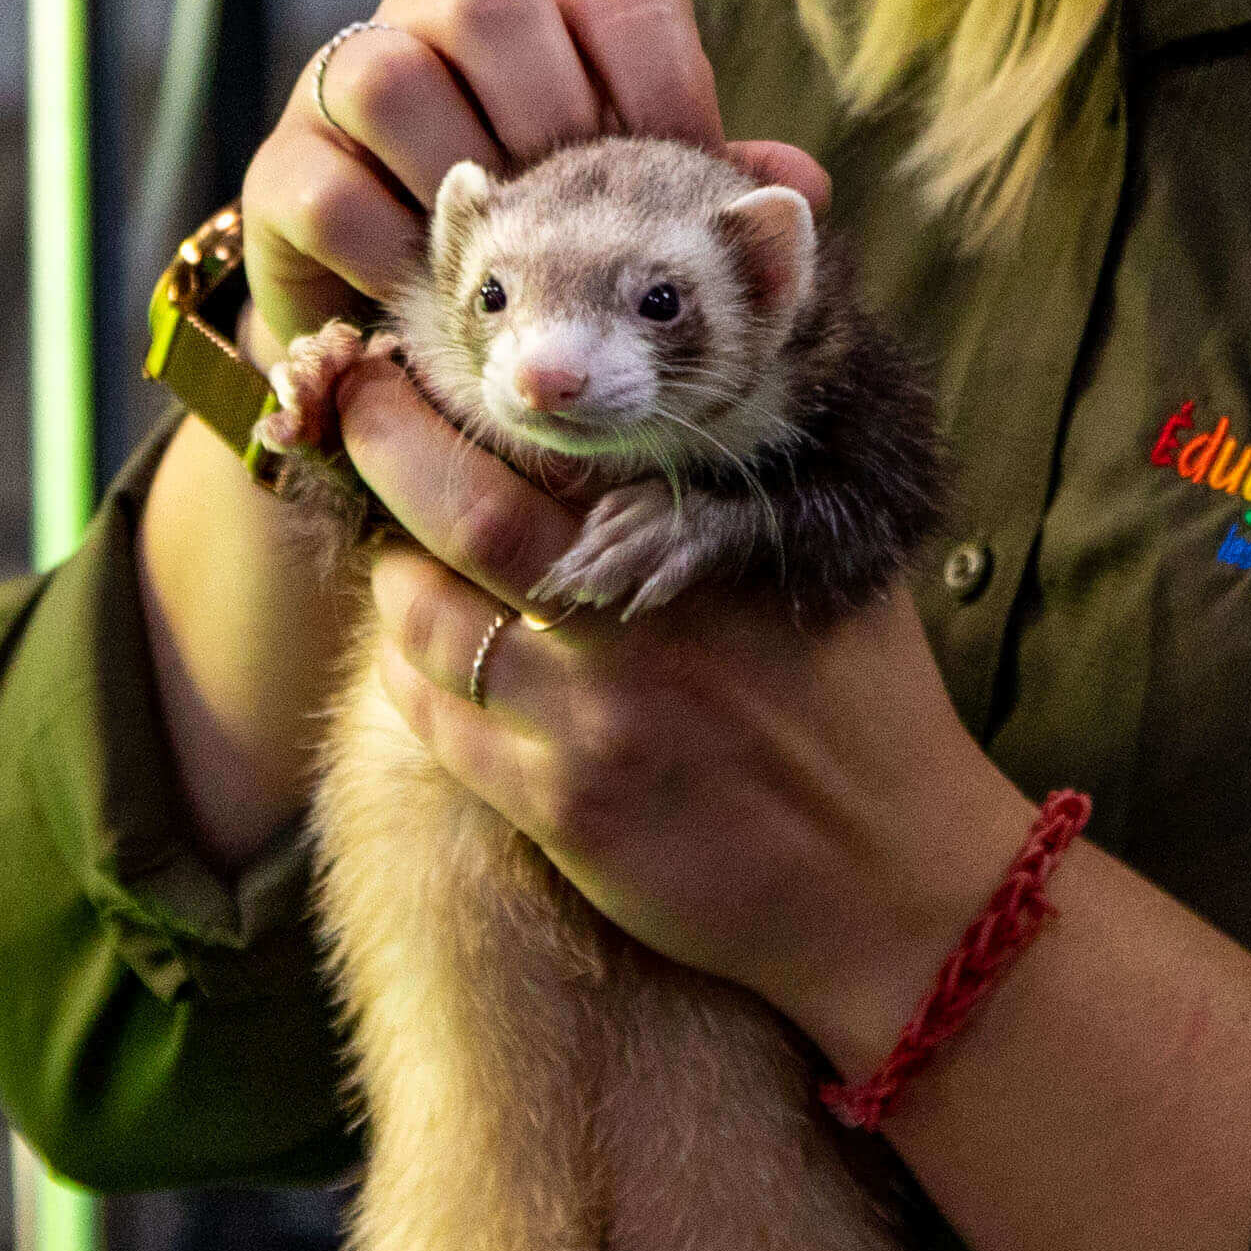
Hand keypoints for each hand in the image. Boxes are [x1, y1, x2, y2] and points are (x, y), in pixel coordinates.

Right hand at [244, 0, 834, 344]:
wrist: (411, 344)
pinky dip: (386, 251)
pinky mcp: (282, 170)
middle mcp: (445, 18)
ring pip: (387, 73)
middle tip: (572, 206)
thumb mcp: (643, 228)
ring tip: (496, 256)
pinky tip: (428, 294)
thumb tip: (795, 192)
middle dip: (543, 114)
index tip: (679, 170)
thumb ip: (710, 201)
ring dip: (452, 174)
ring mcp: (348, 84)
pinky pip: (325, 189)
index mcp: (555, 10)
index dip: (659, 78)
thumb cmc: (555, 261)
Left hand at [340, 458, 1029, 1061]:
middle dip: (385, 445)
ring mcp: (595, 722)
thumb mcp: (819, 569)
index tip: (408, 362)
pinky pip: (437, 724)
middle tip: (353, 408)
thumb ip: (722, 492)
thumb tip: (617, 409)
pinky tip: (424, 652)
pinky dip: (410, 671)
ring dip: (392, 574)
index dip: (456, 395)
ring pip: (428, 622)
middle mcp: (644, 624)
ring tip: (397, 550)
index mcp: (712, 543)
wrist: (897, 889)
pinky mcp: (563, 811)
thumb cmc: (863, 713)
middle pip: (463, 512)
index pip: (551, 440)